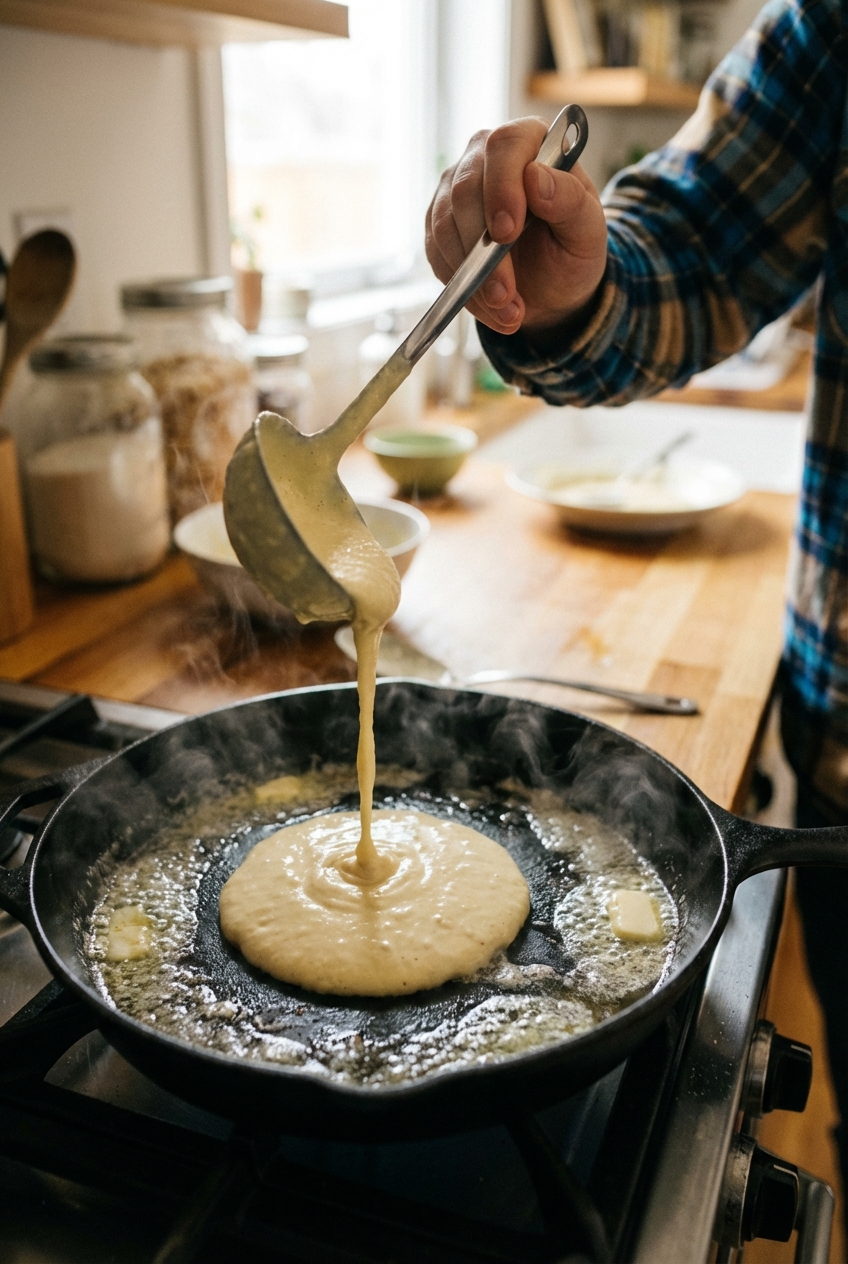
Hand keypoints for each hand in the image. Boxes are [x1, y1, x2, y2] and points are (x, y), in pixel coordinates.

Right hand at [425, 117, 607, 338]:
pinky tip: (489, 306)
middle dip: (484, 250)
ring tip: (506, 309)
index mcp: (531, 144)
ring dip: (472, 276)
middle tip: (506, 294)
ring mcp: (456, 190)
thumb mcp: (588, 232)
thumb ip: (571, 201)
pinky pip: (436, 252)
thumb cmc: (572, 251)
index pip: (504, 146)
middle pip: (466, 189)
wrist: (551, 288)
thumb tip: (535, 177)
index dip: (501, 187)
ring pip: (445, 224)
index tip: (507, 233)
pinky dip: (461, 286)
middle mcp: (486, 158)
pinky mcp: (439, 225)